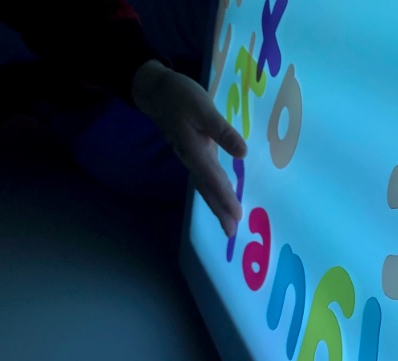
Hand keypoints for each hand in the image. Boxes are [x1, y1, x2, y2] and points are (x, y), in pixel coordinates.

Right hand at [131, 60, 245, 236]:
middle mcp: (192, 159)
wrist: (155, 89)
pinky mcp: (192, 152)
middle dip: (219, 211)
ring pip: (204, 186)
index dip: (226, 198)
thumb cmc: (179, 95)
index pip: (214, 180)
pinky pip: (204, 178)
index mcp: (195, 150)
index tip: (237, 216)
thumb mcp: (203, 108)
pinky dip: (212, 191)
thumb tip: (242, 153)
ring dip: (216, 204)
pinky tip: (220, 196)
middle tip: (231, 233)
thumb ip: (222, 131)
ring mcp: (190, 157)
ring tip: (227, 223)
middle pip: (207, 190)